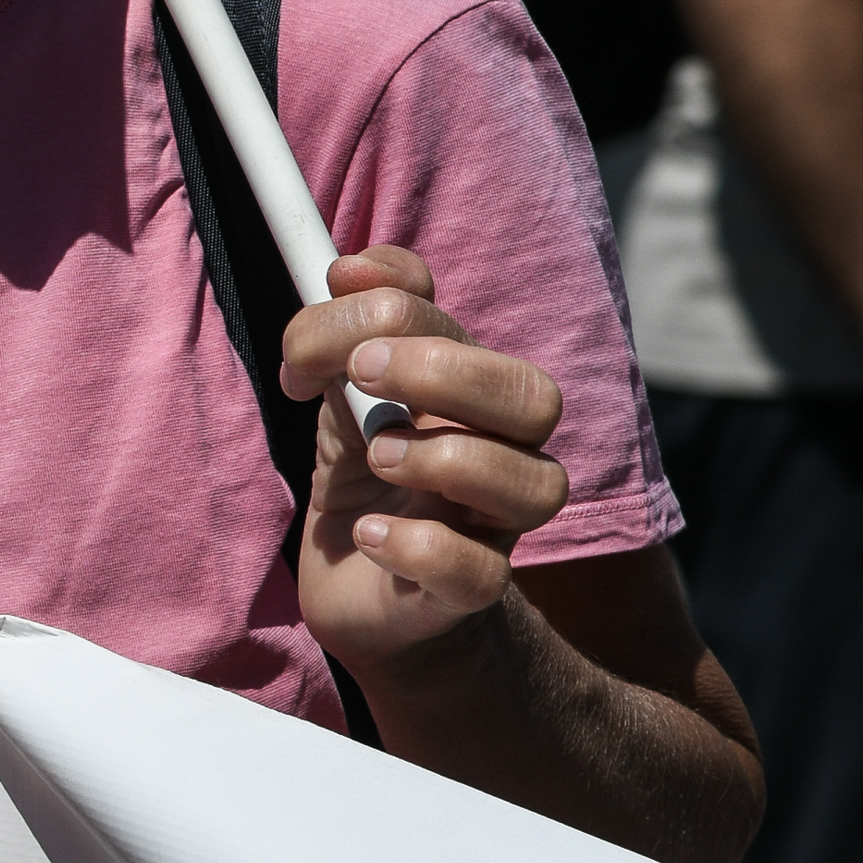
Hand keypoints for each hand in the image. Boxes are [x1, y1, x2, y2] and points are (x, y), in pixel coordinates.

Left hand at [281, 247, 574, 682]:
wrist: (358, 589)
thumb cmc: (362, 479)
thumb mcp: (342, 394)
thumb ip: (346, 330)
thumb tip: (348, 269)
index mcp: (467, 393)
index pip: (466, 330)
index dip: (396, 303)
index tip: (326, 308)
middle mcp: (499, 451)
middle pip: (533, 397)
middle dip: (444, 370)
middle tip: (361, 375)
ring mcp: (491, 525)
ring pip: (536, 485)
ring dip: (444, 457)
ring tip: (374, 456)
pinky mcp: (464, 592)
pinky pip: (478, 573)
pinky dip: (419, 546)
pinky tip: (368, 534)